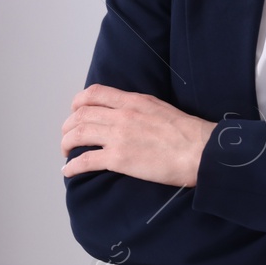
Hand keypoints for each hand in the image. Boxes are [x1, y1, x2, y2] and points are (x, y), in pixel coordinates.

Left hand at [61, 84, 215, 186]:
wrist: (200, 151)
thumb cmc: (188, 134)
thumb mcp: (161, 108)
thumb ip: (140, 108)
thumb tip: (127, 115)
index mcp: (133, 101)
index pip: (94, 93)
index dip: (78, 103)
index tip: (75, 112)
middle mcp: (122, 115)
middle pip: (81, 115)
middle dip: (68, 126)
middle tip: (68, 137)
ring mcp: (119, 137)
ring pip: (78, 135)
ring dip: (66, 144)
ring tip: (66, 153)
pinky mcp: (119, 159)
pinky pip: (85, 160)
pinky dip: (72, 166)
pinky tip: (68, 171)